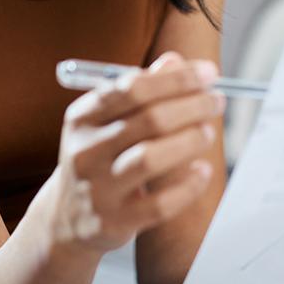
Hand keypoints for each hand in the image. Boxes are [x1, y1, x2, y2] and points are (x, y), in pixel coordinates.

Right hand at [43, 51, 224, 254]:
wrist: (67, 217)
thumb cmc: (100, 156)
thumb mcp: (109, 120)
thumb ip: (140, 90)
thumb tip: (176, 61)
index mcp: (82, 117)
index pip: (132, 88)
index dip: (176, 79)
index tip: (209, 74)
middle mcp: (85, 151)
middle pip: (148, 120)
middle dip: (192, 105)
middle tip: (216, 101)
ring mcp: (98, 189)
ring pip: (151, 158)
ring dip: (190, 140)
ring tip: (208, 132)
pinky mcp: (114, 222)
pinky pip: (160, 204)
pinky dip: (188, 186)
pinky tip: (202, 171)